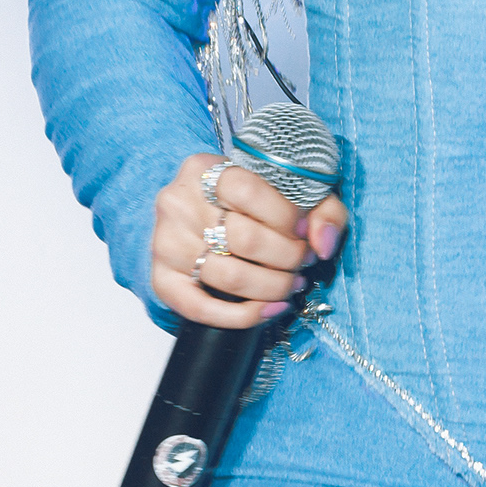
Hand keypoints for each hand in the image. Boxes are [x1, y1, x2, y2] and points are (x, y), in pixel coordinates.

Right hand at [148, 152, 347, 326]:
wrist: (202, 217)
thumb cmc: (250, 202)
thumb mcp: (289, 190)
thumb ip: (322, 209)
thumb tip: (323, 244)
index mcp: (203, 170)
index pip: (249, 192)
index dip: (287, 217)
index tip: (307, 232)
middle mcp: (177, 203)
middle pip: (245, 239)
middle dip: (288, 257)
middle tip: (304, 262)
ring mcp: (165, 243)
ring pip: (230, 277)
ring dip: (273, 288)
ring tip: (292, 284)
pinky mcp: (162, 280)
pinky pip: (201, 308)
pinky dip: (243, 316)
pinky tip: (270, 310)